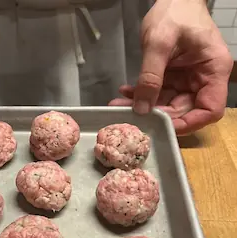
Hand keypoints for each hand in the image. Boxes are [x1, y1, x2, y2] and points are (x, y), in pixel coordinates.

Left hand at [109, 0, 232, 134]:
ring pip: (168, 103)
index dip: (189, 123)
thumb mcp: (159, 44)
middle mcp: (204, 77)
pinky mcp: (175, 76)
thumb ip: (150, 77)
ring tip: (120, 103)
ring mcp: (189, 78)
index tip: (165, 127)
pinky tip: (126, 92)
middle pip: (185, 109)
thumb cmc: (174, 13)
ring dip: (145, 106)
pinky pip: (159, 92)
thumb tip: (142, 108)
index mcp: (213, 69)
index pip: (210, 109)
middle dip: (158, 114)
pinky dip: (143, 94)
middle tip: (131, 114)